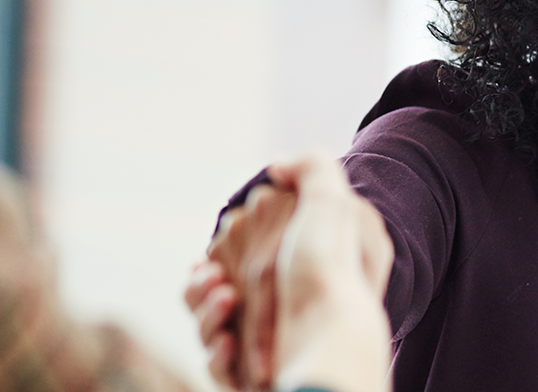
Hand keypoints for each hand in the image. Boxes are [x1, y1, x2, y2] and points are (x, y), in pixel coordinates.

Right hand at [189, 152, 393, 391]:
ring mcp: (269, 343)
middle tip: (216, 280)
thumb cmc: (331, 272)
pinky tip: (227, 341)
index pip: (243, 253)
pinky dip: (215, 351)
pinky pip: (217, 362)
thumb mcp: (333, 203)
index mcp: (299, 268)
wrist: (332, 342)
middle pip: (215, 289)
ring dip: (204, 311)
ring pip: (208, 324)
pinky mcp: (254, 376)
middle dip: (204, 282)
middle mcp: (284, 307)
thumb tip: (278, 167)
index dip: (226, 248)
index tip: (222, 245)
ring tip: (225, 301)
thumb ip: (311, 168)